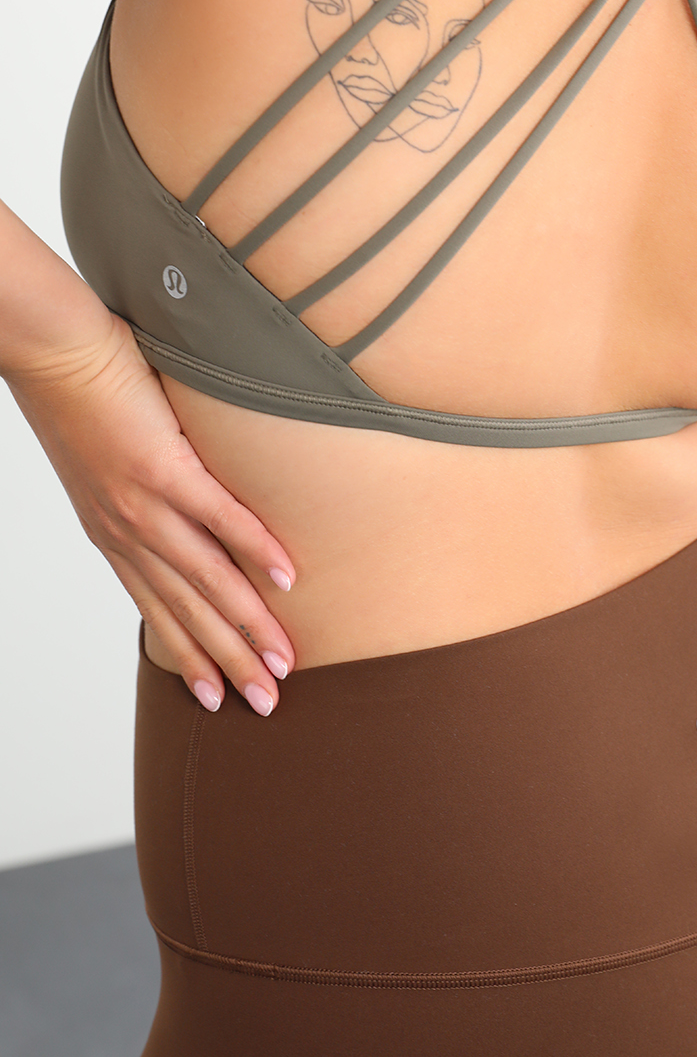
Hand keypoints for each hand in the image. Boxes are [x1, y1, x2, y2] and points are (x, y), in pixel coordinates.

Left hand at [6, 312, 296, 714]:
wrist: (52, 352)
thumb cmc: (81, 393)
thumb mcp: (110, 461)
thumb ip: (148, 490)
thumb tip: (189, 499)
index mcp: (114, 534)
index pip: (158, 613)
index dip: (189, 658)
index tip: (218, 697)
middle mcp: (126, 532)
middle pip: (186, 613)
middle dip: (228, 664)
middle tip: (266, 704)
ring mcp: (144, 504)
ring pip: (205, 581)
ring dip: (247, 627)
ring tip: (281, 663)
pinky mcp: (164, 467)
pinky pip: (219, 518)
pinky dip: (254, 550)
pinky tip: (285, 579)